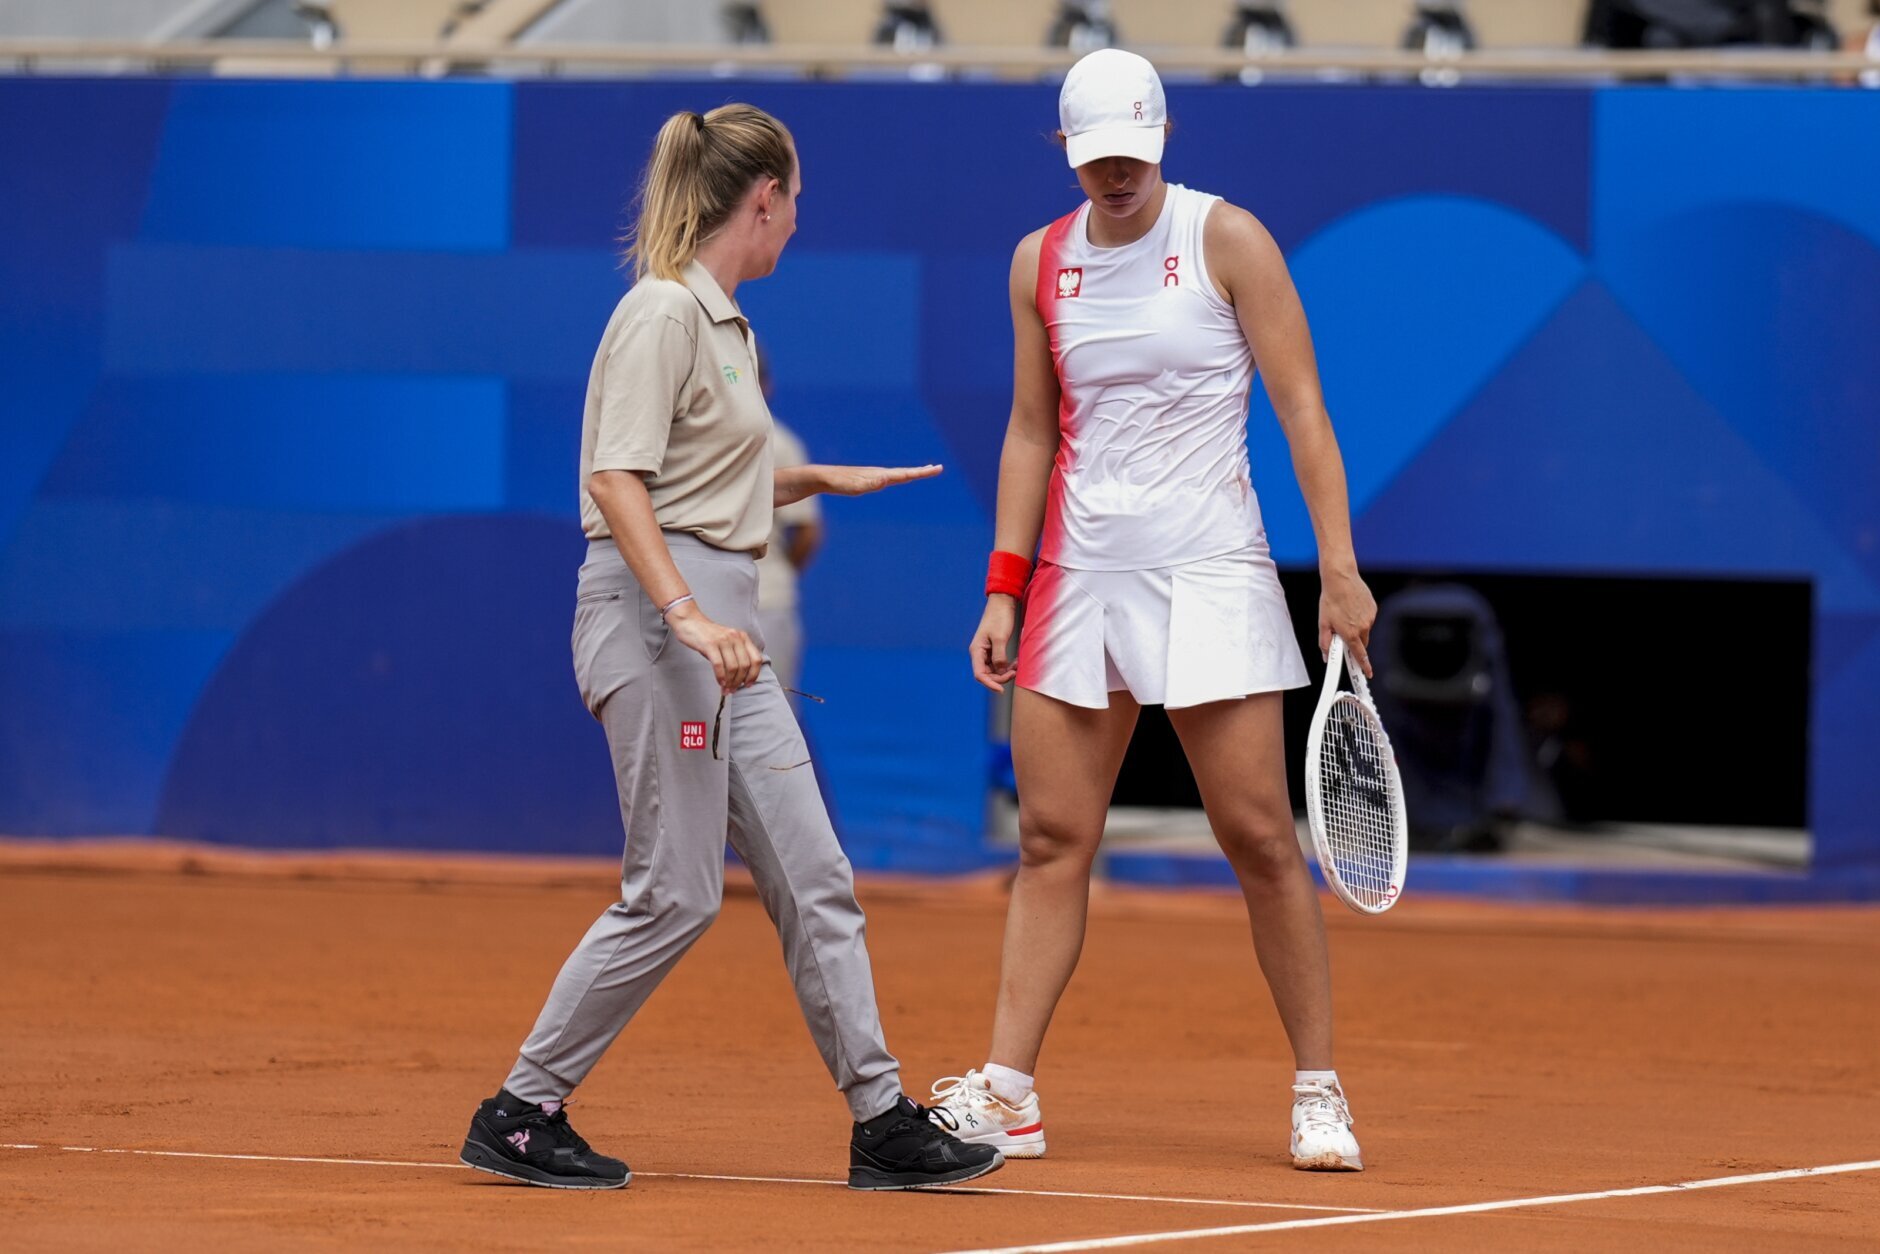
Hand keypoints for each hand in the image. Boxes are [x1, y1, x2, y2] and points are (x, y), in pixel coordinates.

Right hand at [665, 601, 763, 691]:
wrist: (690, 621)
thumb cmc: (707, 634)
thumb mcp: (726, 642)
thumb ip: (734, 655)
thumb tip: (739, 677)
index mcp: (742, 637)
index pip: (756, 659)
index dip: (754, 674)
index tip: (748, 684)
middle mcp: (735, 637)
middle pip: (744, 665)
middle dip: (739, 681)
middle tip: (733, 690)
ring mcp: (723, 640)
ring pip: (733, 667)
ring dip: (730, 682)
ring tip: (726, 689)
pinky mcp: (710, 644)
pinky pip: (719, 665)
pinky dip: (720, 677)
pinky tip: (720, 682)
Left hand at [816, 464, 942, 495]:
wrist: (823, 477)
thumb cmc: (838, 483)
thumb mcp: (855, 486)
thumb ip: (871, 483)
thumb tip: (886, 478)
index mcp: (881, 475)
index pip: (906, 473)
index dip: (922, 472)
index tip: (937, 468)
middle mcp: (880, 473)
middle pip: (906, 472)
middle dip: (922, 471)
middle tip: (938, 468)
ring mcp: (874, 475)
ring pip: (898, 473)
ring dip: (913, 472)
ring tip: (925, 470)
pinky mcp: (868, 479)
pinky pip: (889, 477)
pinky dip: (899, 476)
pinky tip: (898, 477)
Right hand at [970, 596, 1018, 692]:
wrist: (1003, 603)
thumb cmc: (999, 617)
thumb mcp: (1000, 637)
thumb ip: (1000, 656)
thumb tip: (1001, 672)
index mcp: (976, 650)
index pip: (979, 675)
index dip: (990, 684)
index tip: (1001, 690)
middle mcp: (980, 653)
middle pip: (987, 675)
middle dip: (1001, 677)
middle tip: (1015, 673)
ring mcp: (987, 652)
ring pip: (995, 671)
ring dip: (1006, 672)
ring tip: (1017, 666)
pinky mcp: (995, 650)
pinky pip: (1000, 664)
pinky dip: (1008, 666)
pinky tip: (1017, 662)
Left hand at [1318, 565, 1376, 677]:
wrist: (1341, 578)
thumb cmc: (1330, 599)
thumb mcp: (1323, 623)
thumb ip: (1325, 642)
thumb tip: (1325, 656)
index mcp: (1350, 633)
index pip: (1359, 655)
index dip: (1364, 666)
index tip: (1368, 673)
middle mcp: (1363, 627)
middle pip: (1362, 643)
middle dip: (1354, 643)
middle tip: (1344, 634)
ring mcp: (1370, 617)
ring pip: (1365, 630)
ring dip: (1357, 628)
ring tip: (1345, 615)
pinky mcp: (1373, 608)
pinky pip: (1368, 618)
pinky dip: (1361, 617)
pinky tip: (1351, 608)